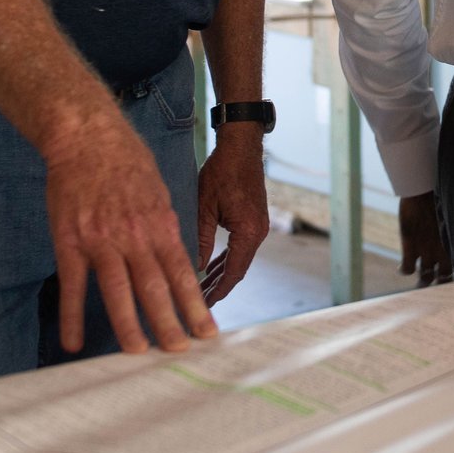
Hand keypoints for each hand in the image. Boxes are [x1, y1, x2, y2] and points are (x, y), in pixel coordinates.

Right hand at [44, 108, 215, 354]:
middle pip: (154, 288)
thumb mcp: (160, 193)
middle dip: (169, 324)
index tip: (207, 333)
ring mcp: (101, 240)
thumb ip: (166, 229)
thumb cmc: (128, 162)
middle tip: (179, 351)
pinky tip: (74, 342)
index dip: (195, 306)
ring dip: (128, 325)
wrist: (89, 137)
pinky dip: (72, 316)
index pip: (183, 274)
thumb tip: (178, 261)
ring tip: (136, 353)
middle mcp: (134, 236)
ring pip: (117, 291)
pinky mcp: (70, 241)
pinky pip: (72, 285)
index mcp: (160, 225)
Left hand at [194, 124, 270, 304]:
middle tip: (198, 302)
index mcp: (248, 231)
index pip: (234, 271)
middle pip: (238, 269)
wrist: (241, 147)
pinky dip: (227, 259)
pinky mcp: (254, 220)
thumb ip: (201, 239)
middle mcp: (258, 232)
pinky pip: (241, 247)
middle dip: (219, 286)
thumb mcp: (204, 206)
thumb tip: (194, 268)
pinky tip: (212, 268)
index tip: (203, 305)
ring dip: (222, 274)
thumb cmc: (221, 171)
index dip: (218, 290)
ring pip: (239, 259)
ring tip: (202, 289)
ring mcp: (259, 226)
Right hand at [398, 193, 450, 285]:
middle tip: (437, 287)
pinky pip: (407, 269)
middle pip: (444, 278)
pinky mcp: (410, 246)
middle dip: (440, 284)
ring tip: (420, 284)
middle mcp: (442, 250)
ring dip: (422, 282)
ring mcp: (425, 250)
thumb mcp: (452, 216)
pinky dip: (403, 270)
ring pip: (425, 278)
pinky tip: (402, 269)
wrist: (422, 190)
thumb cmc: (439, 199)